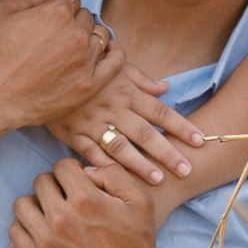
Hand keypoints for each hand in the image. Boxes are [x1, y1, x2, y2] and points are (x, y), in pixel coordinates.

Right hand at [0, 0, 114, 155]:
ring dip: (90, 38)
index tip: (53, 20)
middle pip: (86, 17)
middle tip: (60, 37)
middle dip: (75, 23)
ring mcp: (85, 59)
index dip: (61, 8)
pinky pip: (115, 63)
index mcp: (56, 11)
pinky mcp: (89, 84)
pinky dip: (113, 55)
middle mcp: (76, 32)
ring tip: (77, 48)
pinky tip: (107, 54)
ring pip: (101, 37)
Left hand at [8, 157, 171, 247]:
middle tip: (64, 195)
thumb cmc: (137, 246)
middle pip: (40, 182)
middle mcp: (62, 217)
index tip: (77, 181)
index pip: (62, 166)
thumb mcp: (140, 202)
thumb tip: (86, 170)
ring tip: (48, 209)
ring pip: (22, 204)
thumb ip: (114, 175)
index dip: (71, 170)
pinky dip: (24, 226)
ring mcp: (46, 239)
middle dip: (54, 184)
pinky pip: (16, 232)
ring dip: (35, 202)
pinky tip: (40, 228)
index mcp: (86, 199)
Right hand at [47, 61, 205, 185]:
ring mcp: (92, 122)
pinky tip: (117, 182)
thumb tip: (165, 88)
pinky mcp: (72, 133)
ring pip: (120, 146)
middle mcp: (113, 108)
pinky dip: (103, 167)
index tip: (199, 141)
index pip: (159, 111)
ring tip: (158, 180)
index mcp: (127, 92)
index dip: (181, 126)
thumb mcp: (116, 65)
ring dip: (140, 164)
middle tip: (186, 169)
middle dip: (167, 152)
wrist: (47, 67)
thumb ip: (141, 79)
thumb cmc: (89, 67)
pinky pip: (90, 152)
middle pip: (145, 133)